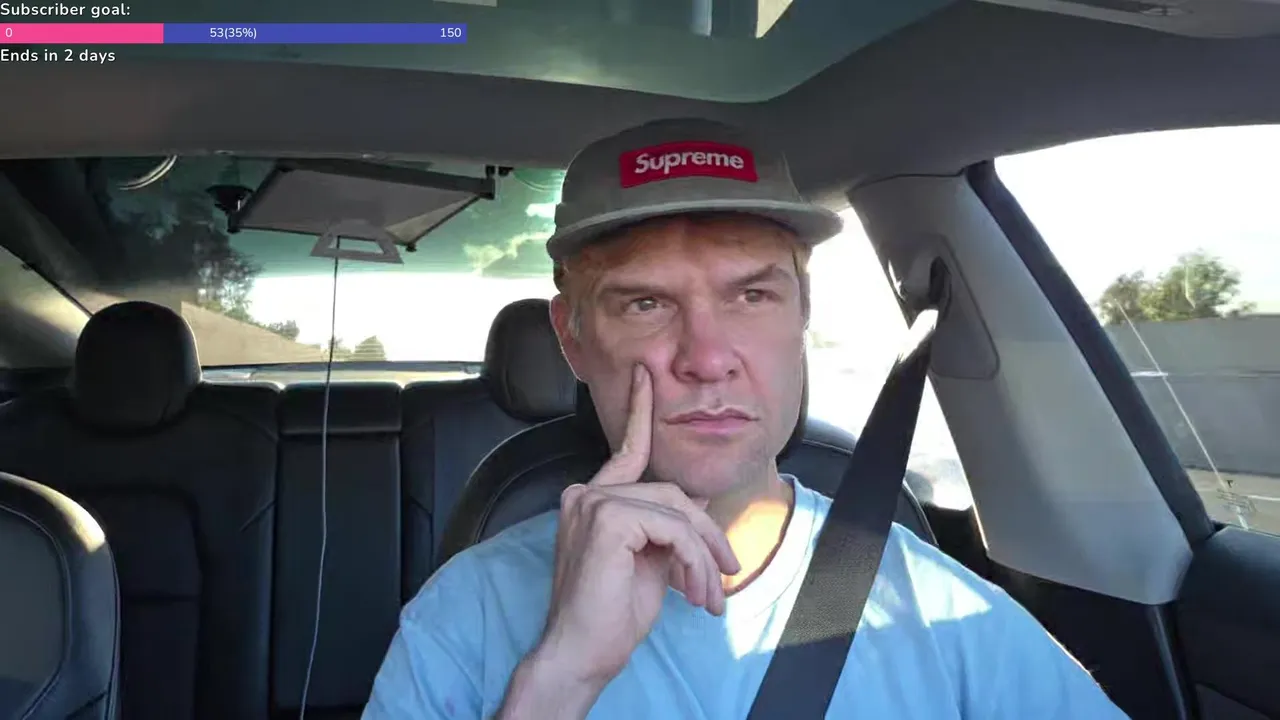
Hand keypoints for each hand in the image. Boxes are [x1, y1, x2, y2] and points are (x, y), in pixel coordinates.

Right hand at [533, 364, 740, 692]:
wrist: (582, 654)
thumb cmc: (610, 616)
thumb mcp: (653, 564)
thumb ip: (671, 529)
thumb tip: (702, 502)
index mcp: (593, 501)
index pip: (626, 450)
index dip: (640, 411)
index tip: (647, 375)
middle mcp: (587, 495)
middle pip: (672, 493)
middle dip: (707, 535)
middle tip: (724, 577)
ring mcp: (593, 504)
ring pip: (678, 511)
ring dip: (704, 557)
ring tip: (708, 597)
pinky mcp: (608, 520)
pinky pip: (673, 528)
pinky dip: (693, 561)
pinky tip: (692, 592)